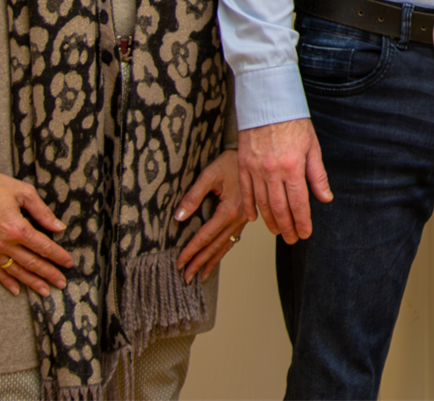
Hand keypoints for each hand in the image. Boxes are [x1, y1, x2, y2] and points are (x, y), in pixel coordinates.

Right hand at [0, 156, 72, 297]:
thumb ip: (42, 212)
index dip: (58, 256)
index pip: (43, 247)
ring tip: (44, 291)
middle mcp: (3, 242)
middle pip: (31, 263)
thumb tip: (58, 227)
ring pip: (14, 270)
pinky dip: (6, 281)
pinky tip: (16, 290)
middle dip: (48, 274)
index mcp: (17, 227)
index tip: (68, 263)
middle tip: (61, 283)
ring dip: (31, 282)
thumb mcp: (24, 193)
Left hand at [175, 149, 250, 282]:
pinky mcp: (245, 218)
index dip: (191, 251)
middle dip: (200, 263)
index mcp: (229, 210)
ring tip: (200, 276)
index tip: (179, 262)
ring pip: (225, 246)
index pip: (205, 236)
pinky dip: (223, 251)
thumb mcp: (209, 175)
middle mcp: (238, 219)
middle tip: (186, 278)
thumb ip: (193, 196)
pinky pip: (233, 239)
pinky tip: (217, 258)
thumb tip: (178, 217)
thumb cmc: (231, 161)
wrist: (255, 156)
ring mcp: (244, 220)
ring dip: (211, 262)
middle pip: (215, 246)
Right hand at [237, 119, 331, 243]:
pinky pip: (246, 192)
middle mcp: (273, 171)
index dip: (302, 221)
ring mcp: (255, 169)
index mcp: (293, 166)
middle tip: (292, 239)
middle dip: (287, 227)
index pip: (299, 203)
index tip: (305, 233)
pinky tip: (254, 218)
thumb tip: (325, 198)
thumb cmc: (293, 122)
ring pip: (262, 203)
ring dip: (270, 221)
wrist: (268, 103)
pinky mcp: (243, 165)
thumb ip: (317, 175)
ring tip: (277, 231)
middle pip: (280, 208)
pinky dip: (250, 207)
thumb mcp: (312, 146)